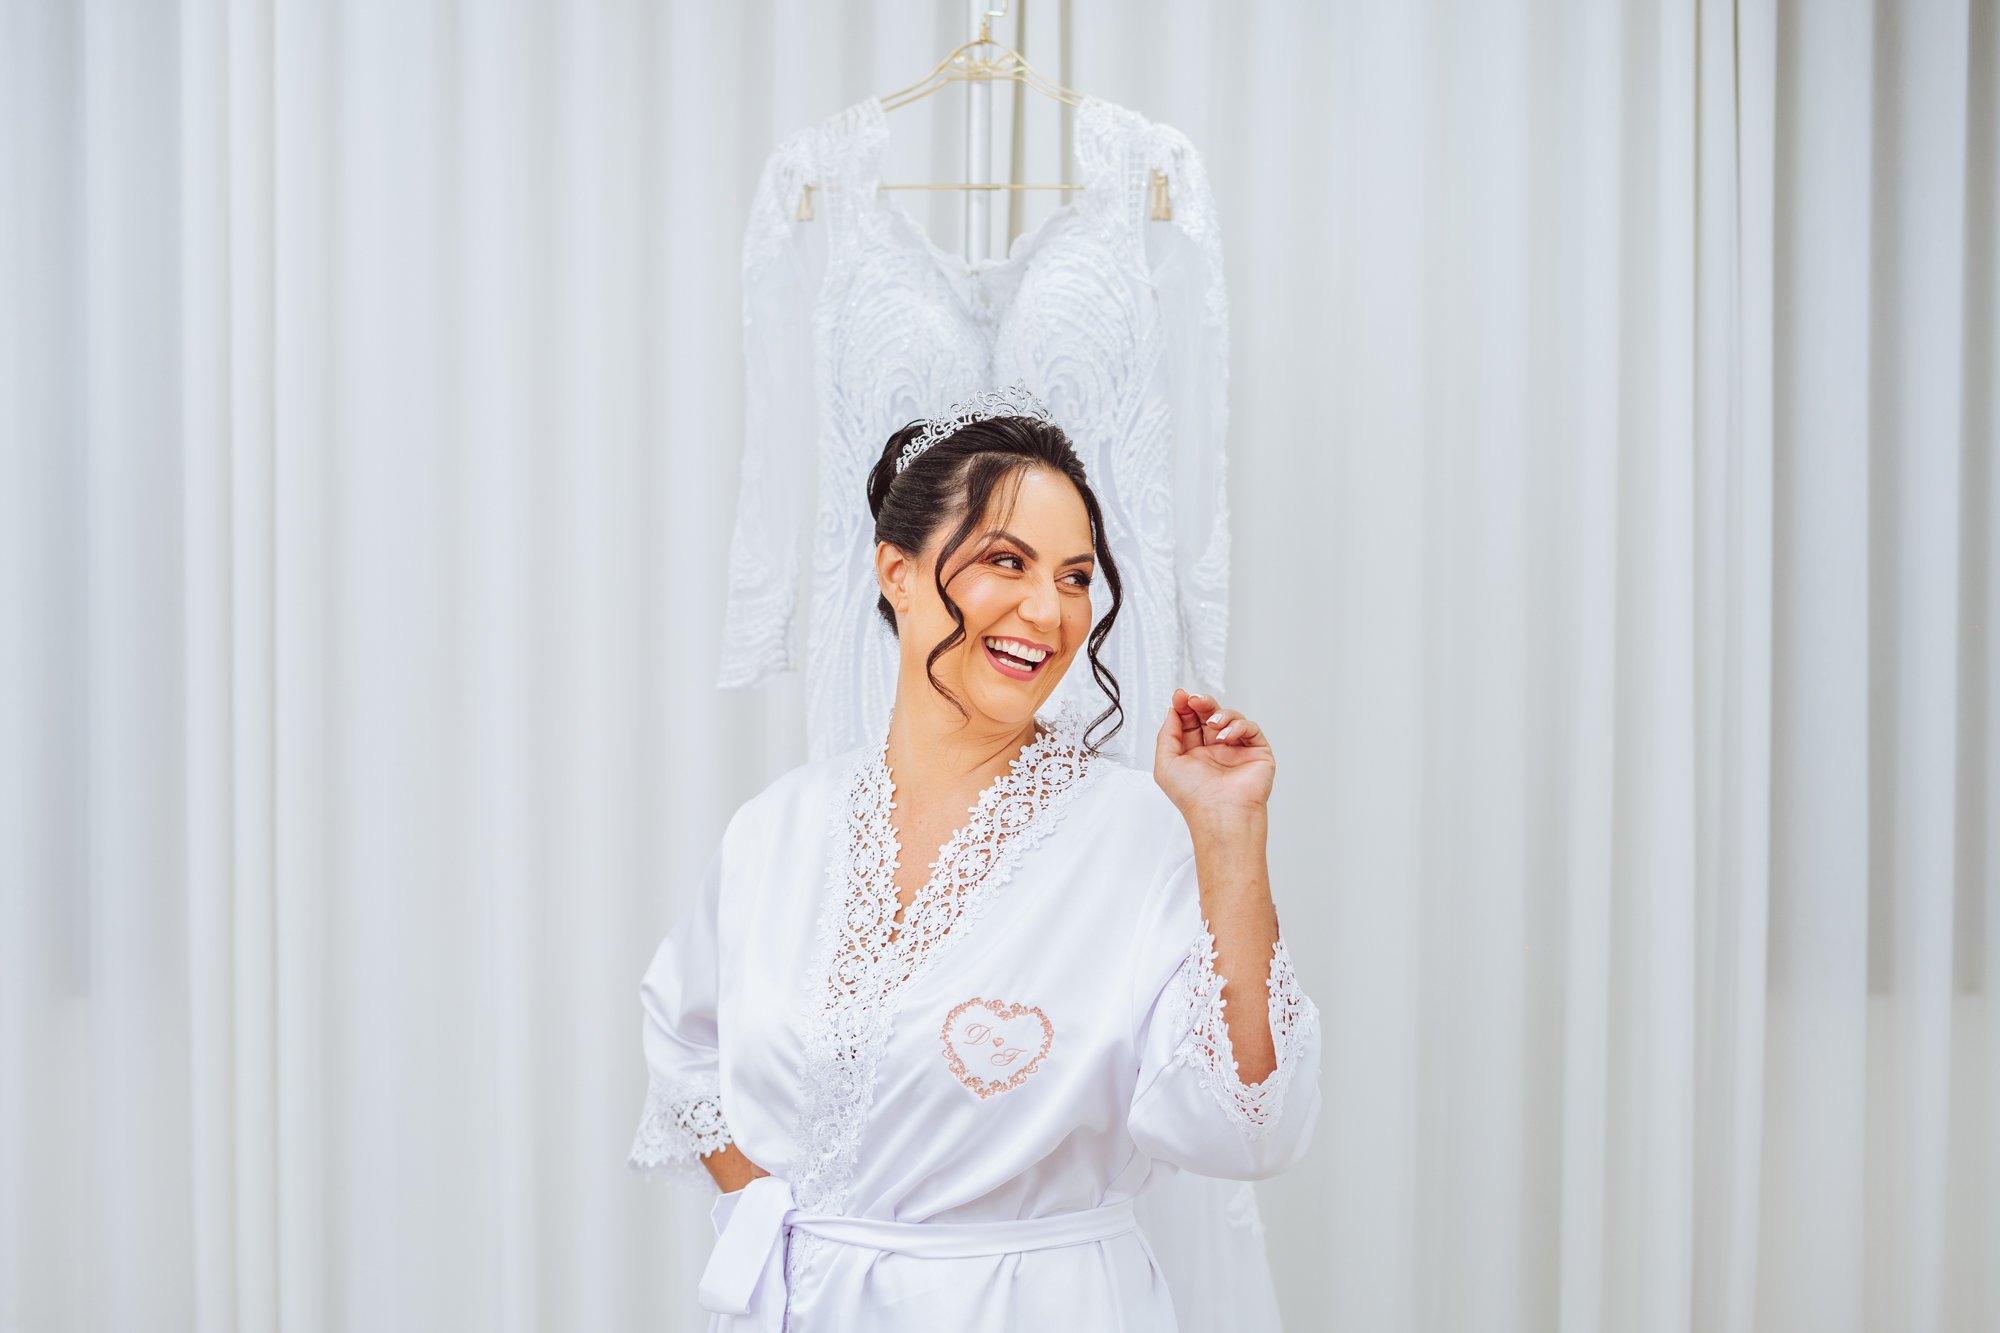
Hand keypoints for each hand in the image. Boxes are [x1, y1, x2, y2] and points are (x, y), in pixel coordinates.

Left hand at [1153, 687, 1274, 819]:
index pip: (1190, 722)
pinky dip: (1238, 726)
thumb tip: (1173, 711)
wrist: (1220, 814)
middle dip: (1201, 704)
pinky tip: (1226, 737)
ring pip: (1231, 718)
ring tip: (1212, 724)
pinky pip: (1250, 728)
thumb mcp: (1166, 763)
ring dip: (1220, 714)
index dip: (1185, 707)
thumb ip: (1167, 735)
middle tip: (1194, 699)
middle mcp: (1216, 752)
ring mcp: (1237, 752)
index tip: (1180, 696)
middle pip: (1210, 716)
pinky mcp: (1257, 753)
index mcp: (1195, 755)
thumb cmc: (1193, 797)